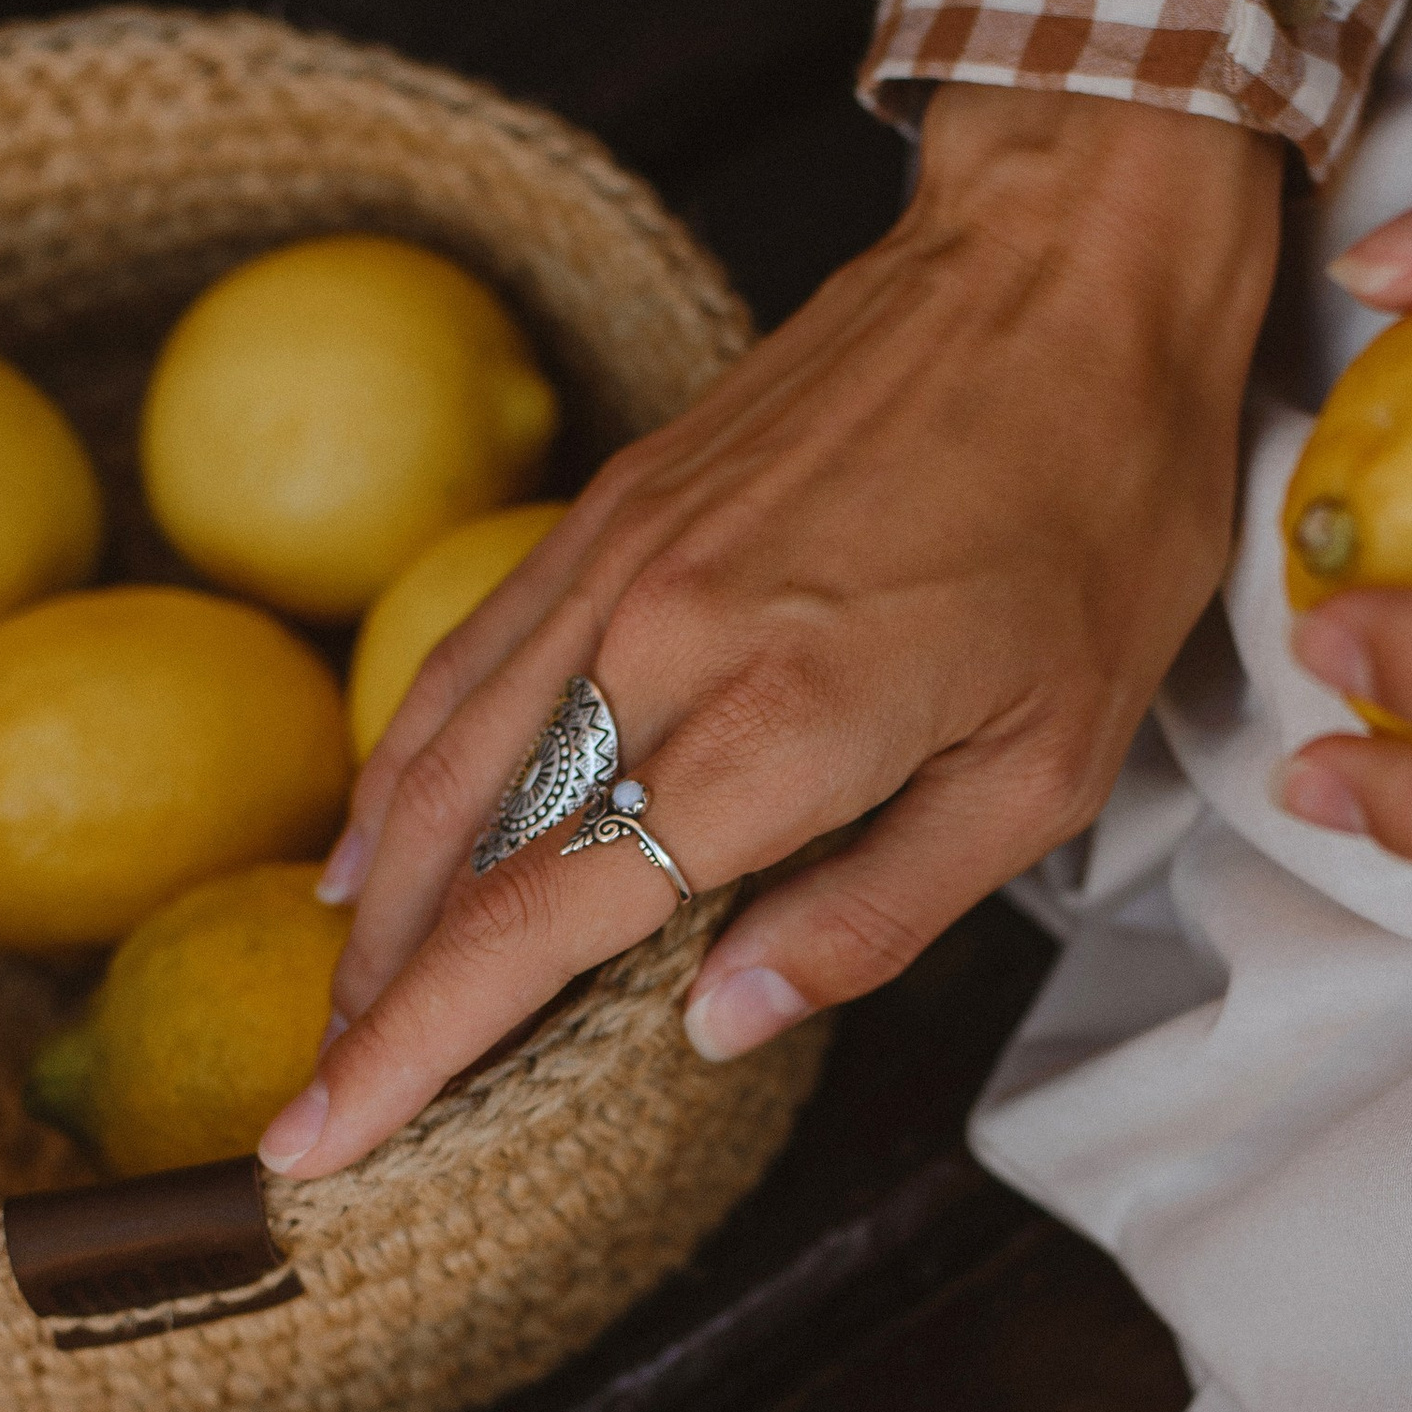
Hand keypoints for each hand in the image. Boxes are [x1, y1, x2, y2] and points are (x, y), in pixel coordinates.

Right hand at [259, 84, 1281, 1179]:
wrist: (1065, 267)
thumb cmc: (1095, 522)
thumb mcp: (1046, 770)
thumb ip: (874, 916)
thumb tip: (715, 1029)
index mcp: (777, 731)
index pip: (538, 924)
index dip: (416, 1049)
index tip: (319, 1143)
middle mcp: (663, 642)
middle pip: (459, 858)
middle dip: (372, 1004)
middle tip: (316, 1113)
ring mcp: (619, 560)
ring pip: (438, 759)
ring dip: (372, 903)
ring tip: (340, 1012)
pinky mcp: (614, 503)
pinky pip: (470, 659)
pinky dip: (403, 766)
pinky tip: (373, 844)